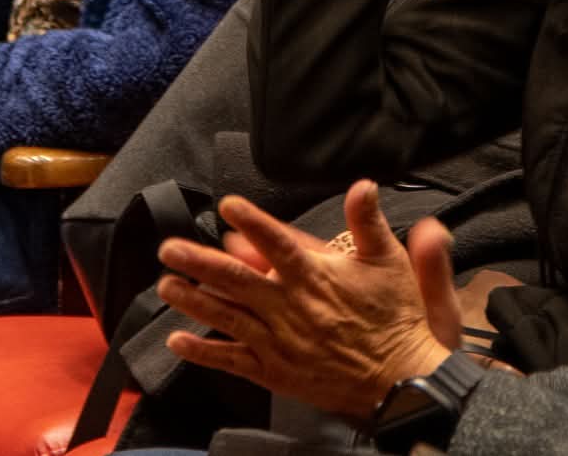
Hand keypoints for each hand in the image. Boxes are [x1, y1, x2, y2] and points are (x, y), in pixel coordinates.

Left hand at [156, 181, 460, 423]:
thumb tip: (363, 186)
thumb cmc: (396, 320)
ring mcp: (280, 342)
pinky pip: (234, 360)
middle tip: (170, 249)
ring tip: (165, 286)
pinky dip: (204, 352)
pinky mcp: (277, 372)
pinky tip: (179, 341)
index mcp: (316, 278)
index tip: (227, 206)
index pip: (278, 243)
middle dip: (199, 262)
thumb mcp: (389, 262)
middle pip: (238, 280)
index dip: (252, 222)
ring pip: (228, 317)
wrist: (402, 381)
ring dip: (193, 301)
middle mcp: (291, 308)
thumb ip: (369, 222)